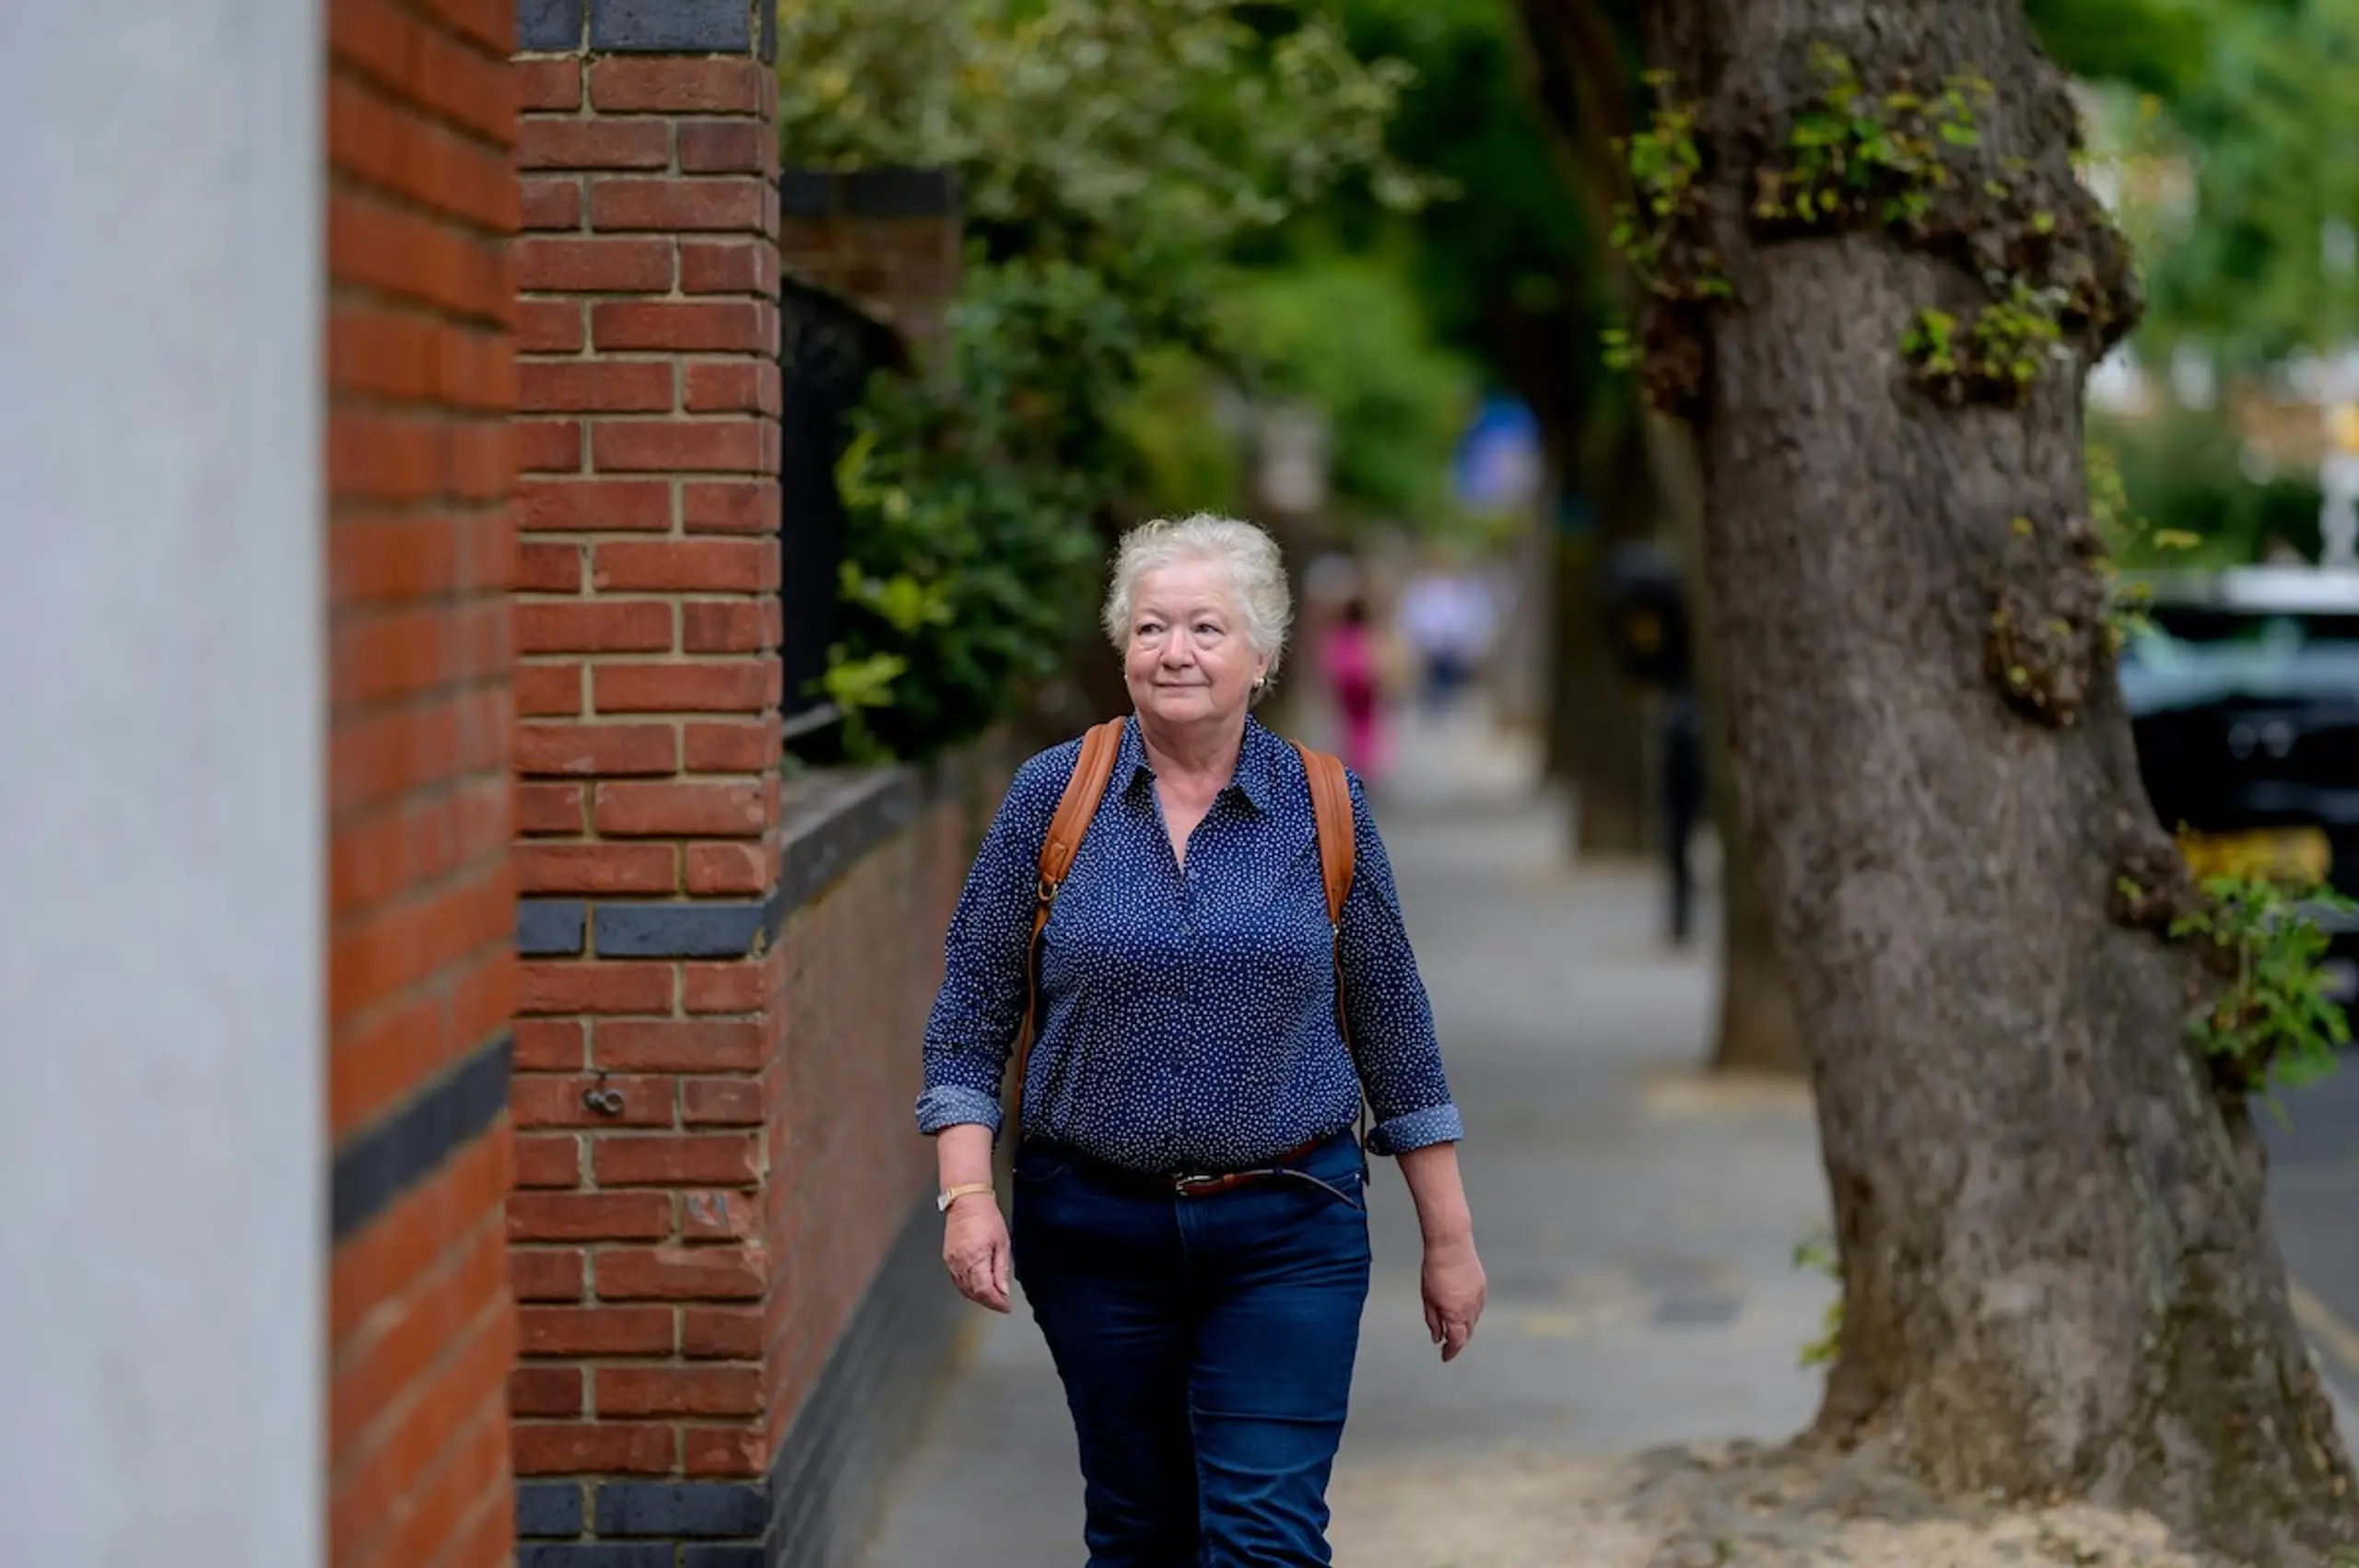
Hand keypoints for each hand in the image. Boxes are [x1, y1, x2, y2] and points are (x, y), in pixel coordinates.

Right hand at [942, 1193, 1011, 1313]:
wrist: (966, 1201)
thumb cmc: (986, 1217)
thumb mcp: (1002, 1243)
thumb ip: (1001, 1269)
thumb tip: (1003, 1290)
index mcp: (975, 1259)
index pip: (985, 1291)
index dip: (996, 1302)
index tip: (1006, 1306)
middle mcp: (960, 1263)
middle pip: (973, 1293)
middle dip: (988, 1302)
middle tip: (1001, 1303)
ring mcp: (952, 1262)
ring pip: (963, 1289)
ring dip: (978, 1297)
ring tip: (992, 1298)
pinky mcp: (947, 1259)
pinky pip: (957, 1280)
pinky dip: (967, 1288)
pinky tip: (977, 1287)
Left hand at [1422, 1236, 1485, 1361]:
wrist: (1451, 1246)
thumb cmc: (1435, 1270)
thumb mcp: (1428, 1299)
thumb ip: (1433, 1320)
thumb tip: (1436, 1336)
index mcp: (1456, 1314)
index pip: (1456, 1341)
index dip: (1451, 1351)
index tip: (1445, 1356)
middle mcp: (1471, 1309)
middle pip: (1467, 1333)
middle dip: (1458, 1340)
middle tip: (1449, 1344)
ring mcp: (1479, 1298)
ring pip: (1474, 1320)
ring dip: (1465, 1326)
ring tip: (1454, 1326)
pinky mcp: (1482, 1286)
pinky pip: (1478, 1306)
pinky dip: (1471, 1312)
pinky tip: (1463, 1308)